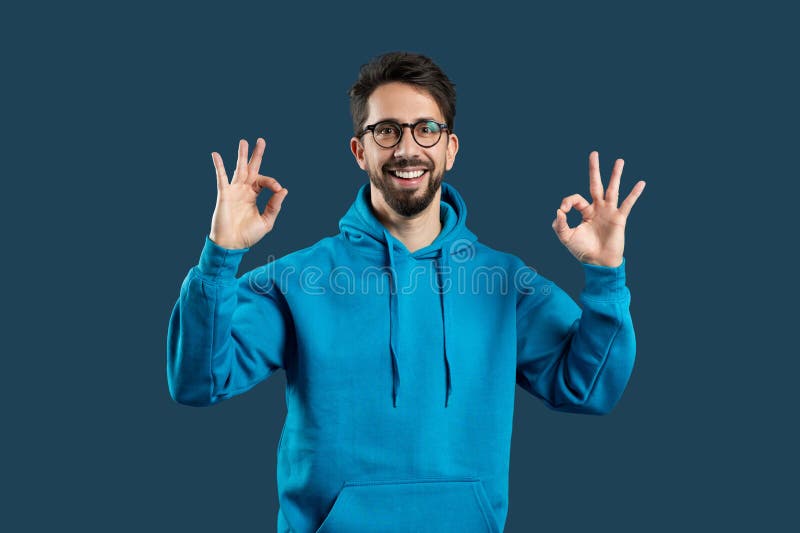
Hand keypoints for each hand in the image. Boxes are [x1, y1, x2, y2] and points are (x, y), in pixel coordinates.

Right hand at [209, 138, 287, 249]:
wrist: (232, 244)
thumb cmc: (247, 235)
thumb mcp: (266, 221)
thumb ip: (275, 205)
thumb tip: (283, 189)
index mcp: (253, 196)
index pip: (264, 181)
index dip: (272, 182)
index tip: (277, 189)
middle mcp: (244, 190)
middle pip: (251, 168)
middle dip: (256, 155)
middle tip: (261, 140)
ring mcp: (233, 191)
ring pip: (238, 169)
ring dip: (241, 155)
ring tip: (244, 141)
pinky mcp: (224, 194)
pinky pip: (221, 177)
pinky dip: (219, 166)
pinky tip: (215, 154)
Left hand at [551, 151, 644, 267]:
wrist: (598, 263)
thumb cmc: (582, 251)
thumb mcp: (566, 237)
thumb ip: (560, 224)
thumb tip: (558, 211)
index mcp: (585, 212)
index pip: (575, 198)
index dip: (567, 202)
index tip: (563, 211)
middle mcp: (598, 209)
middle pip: (595, 184)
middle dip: (594, 169)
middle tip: (594, 153)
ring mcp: (609, 212)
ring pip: (612, 189)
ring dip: (615, 175)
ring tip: (619, 160)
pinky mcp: (619, 218)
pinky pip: (628, 203)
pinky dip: (634, 193)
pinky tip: (641, 183)